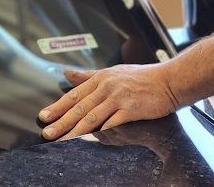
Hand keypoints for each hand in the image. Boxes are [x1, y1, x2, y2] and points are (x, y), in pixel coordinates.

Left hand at [37, 64, 180, 140]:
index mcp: (101, 77)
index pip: (74, 94)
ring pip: (91, 116)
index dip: (58, 106)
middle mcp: (107, 86)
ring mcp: (119, 98)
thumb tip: (67, 73)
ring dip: (74, 130)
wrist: (169, 80)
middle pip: (79, 107)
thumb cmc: (142, 77)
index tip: (44, 116)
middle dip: (61, 121)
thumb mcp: (112, 72)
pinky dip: (99, 131)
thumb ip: (88, 75)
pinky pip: (111, 123)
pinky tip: (89, 139)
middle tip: (47, 132)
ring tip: (62, 140)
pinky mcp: (131, 109)